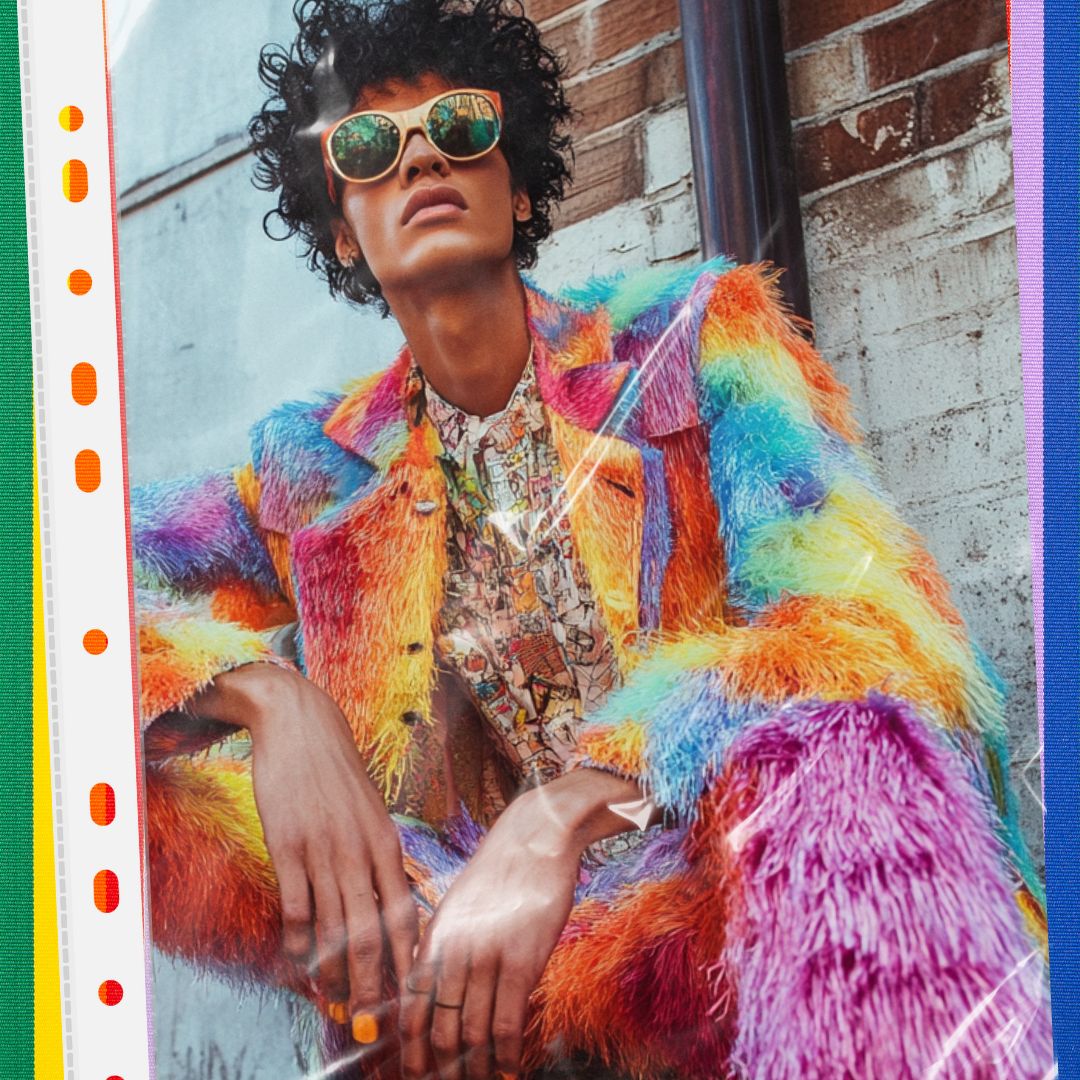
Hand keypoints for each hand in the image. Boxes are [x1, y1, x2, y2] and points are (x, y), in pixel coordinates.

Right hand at [191, 663, 418, 1041]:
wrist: (302, 724)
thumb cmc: (337, 772)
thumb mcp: (370, 811)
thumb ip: (378, 855)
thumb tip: (387, 900)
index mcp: (386, 843)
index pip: (404, 913)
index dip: (407, 959)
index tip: (410, 995)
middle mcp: (361, 850)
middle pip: (372, 930)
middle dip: (374, 982)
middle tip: (371, 1021)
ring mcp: (324, 849)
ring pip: (336, 925)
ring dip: (336, 970)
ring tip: (336, 1002)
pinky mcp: (288, 845)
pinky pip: (296, 904)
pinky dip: (299, 938)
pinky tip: (300, 961)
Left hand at [399, 792, 579, 1079]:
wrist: (536, 838)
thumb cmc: (499, 873)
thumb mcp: (457, 907)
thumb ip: (443, 950)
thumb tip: (431, 996)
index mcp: (433, 938)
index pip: (410, 1009)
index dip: (408, 1051)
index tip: (411, 1077)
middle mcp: (453, 951)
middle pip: (438, 1031)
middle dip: (439, 1070)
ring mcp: (487, 956)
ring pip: (472, 1033)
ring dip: (475, 1070)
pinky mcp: (522, 960)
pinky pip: (508, 1022)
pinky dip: (506, 1055)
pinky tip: (509, 1070)